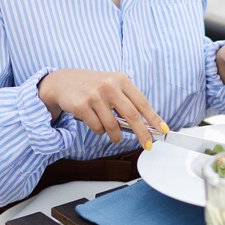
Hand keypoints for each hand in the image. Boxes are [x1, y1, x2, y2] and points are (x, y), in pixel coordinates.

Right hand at [37, 69, 166, 146]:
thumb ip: (126, 101)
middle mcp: (109, 86)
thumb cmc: (90, 86)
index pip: (142, 102)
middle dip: (142, 133)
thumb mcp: (110, 85)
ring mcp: (95, 96)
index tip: (163, 130)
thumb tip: (144, 124)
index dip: (154, 118)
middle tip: (147, 144)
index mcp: (120, 79)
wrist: (61, 82)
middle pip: (132, 115)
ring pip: (113, 126)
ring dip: (115, 135)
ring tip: (113, 133)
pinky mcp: (83, 106)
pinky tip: (94, 122)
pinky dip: (99, 130)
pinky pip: (97, 128)